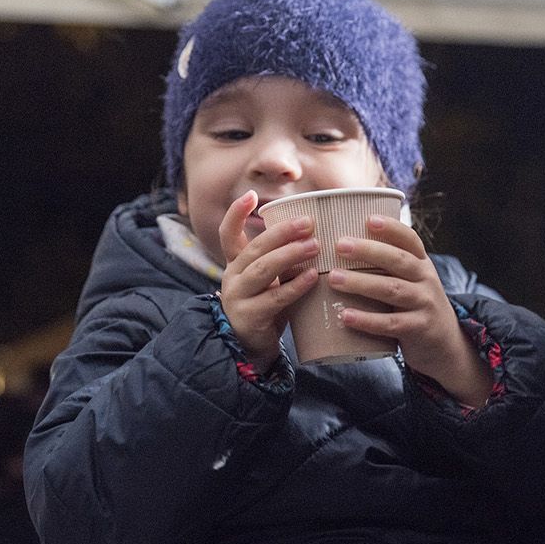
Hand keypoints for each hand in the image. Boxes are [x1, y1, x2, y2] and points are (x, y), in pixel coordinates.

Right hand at [217, 191, 318, 371]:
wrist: (251, 348)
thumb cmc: (267, 307)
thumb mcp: (269, 280)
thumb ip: (282, 259)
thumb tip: (316, 232)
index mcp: (236, 264)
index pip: (228, 233)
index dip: (236, 213)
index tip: (251, 195)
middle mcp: (233, 277)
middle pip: (254, 248)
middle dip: (282, 232)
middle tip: (309, 222)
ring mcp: (238, 297)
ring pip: (263, 270)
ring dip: (290, 255)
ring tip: (316, 245)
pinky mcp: (250, 317)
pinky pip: (275, 298)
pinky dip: (296, 286)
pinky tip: (314, 276)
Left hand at [329, 216, 493, 406]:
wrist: (445, 343)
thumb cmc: (415, 306)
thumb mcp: (411, 281)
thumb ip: (388, 266)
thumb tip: (341, 246)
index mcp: (421, 263)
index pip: (409, 239)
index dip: (391, 228)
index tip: (369, 219)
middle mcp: (426, 279)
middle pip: (398, 260)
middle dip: (368, 250)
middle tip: (340, 245)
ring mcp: (424, 304)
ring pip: (392, 289)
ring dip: (361, 283)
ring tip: (333, 278)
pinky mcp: (419, 329)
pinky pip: (391, 324)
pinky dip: (367, 320)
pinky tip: (346, 316)